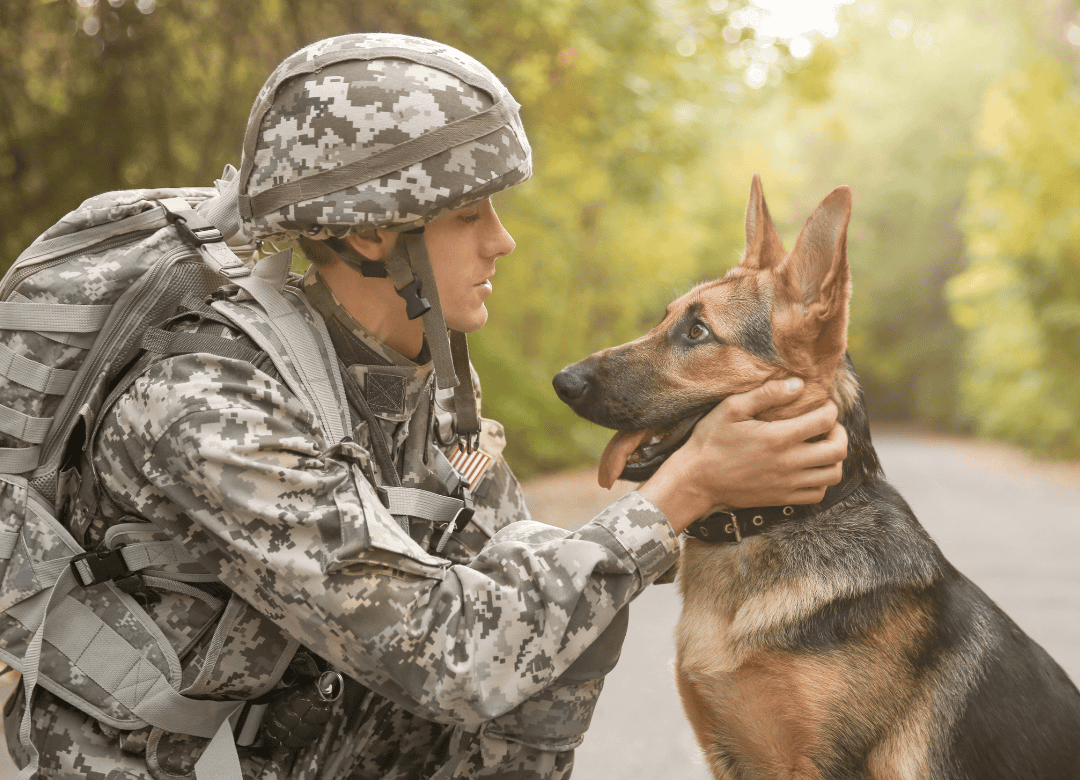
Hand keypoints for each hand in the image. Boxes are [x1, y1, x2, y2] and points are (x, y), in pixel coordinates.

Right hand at [638, 378, 846, 534]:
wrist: (696, 480)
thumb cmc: (710, 441)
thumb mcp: (731, 408)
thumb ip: (766, 394)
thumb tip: (798, 384)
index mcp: (778, 437)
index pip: (825, 420)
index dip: (830, 408)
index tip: (821, 404)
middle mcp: (789, 463)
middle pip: (838, 449)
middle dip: (839, 432)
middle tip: (827, 425)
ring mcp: (787, 484)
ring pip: (833, 474)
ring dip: (834, 458)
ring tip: (821, 446)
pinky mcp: (782, 499)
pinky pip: (818, 494)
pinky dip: (822, 480)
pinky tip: (809, 468)